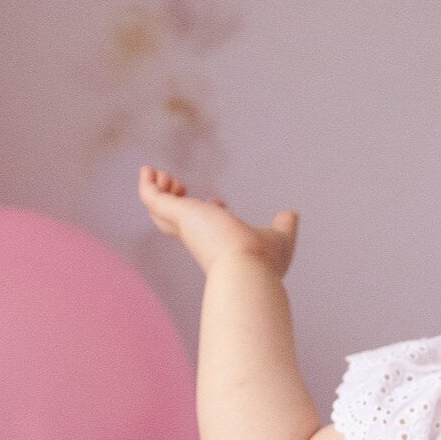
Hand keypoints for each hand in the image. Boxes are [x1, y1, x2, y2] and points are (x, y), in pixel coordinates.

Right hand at [138, 165, 298, 277]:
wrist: (247, 270)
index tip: (221, 202)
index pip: (209, 228)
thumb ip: (284, 226)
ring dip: (159, 192)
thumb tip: (292, 215)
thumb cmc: (263, 261)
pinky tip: (148, 169)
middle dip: (175, 202)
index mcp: (220, 245)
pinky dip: (148, 185)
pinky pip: (153, 198)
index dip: (212, 212)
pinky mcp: (178, 216)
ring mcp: (186, 228)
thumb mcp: (279, 238)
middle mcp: (200, 239)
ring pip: (160, 211)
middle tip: (179, 186)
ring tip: (163, 175)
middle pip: (176, 221)